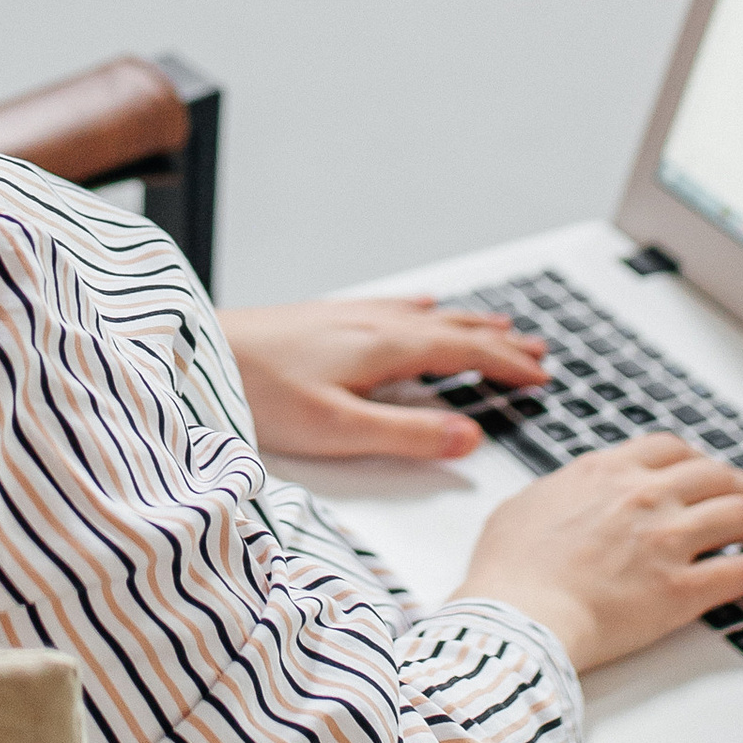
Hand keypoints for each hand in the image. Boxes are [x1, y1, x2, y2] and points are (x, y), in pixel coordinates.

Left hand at [222, 297, 546, 463]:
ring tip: (500, 326)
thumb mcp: (338, 430)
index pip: (465, 355)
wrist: (200, 352)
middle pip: (455, 330)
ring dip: (470, 323)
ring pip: (428, 316)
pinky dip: (423, 310)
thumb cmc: (259, 393)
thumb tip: (469, 437)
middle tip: (540, 351)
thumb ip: (407, 434)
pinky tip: (422, 305)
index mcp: (386, 349)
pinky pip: (393, 306)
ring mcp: (349, 316)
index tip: (542, 378)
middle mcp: (374, 324)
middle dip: (501, 342)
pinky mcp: (325, 317)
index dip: (508, 367)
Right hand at [466, 434, 742, 673]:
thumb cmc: (507, 573)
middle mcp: (644, 496)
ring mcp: (667, 540)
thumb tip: (566, 495)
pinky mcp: (681, 588)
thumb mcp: (521, 508)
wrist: (516, 617)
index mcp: (605, 472)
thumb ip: (556, 493)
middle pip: (717, 476)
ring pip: (741, 516)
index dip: (699, 462)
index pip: (671, 450)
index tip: (709, 475)